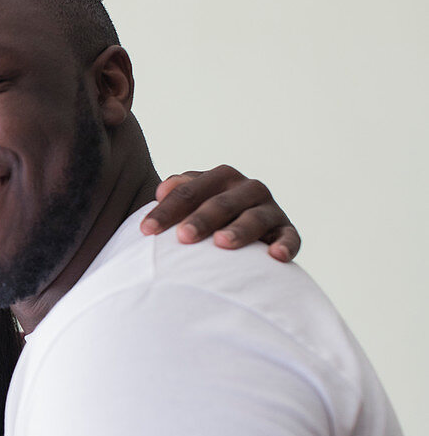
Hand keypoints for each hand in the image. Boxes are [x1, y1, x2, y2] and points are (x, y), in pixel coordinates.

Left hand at [139, 165, 299, 261]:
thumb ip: (177, 192)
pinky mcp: (286, 229)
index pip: (188, 192)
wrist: (244, 230)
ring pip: (254, 217)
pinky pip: (290, 237)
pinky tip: (276, 257)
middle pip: (220, 203)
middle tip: (183, 237)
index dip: (166, 211)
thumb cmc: (206, 218)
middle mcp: (247, 188)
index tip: (146, 231)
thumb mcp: (191, 201)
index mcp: (220, 178)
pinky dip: (285, 245)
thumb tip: (162, 190)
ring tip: (221, 243)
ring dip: (239, 229)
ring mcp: (269, 208)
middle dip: (201, 219)